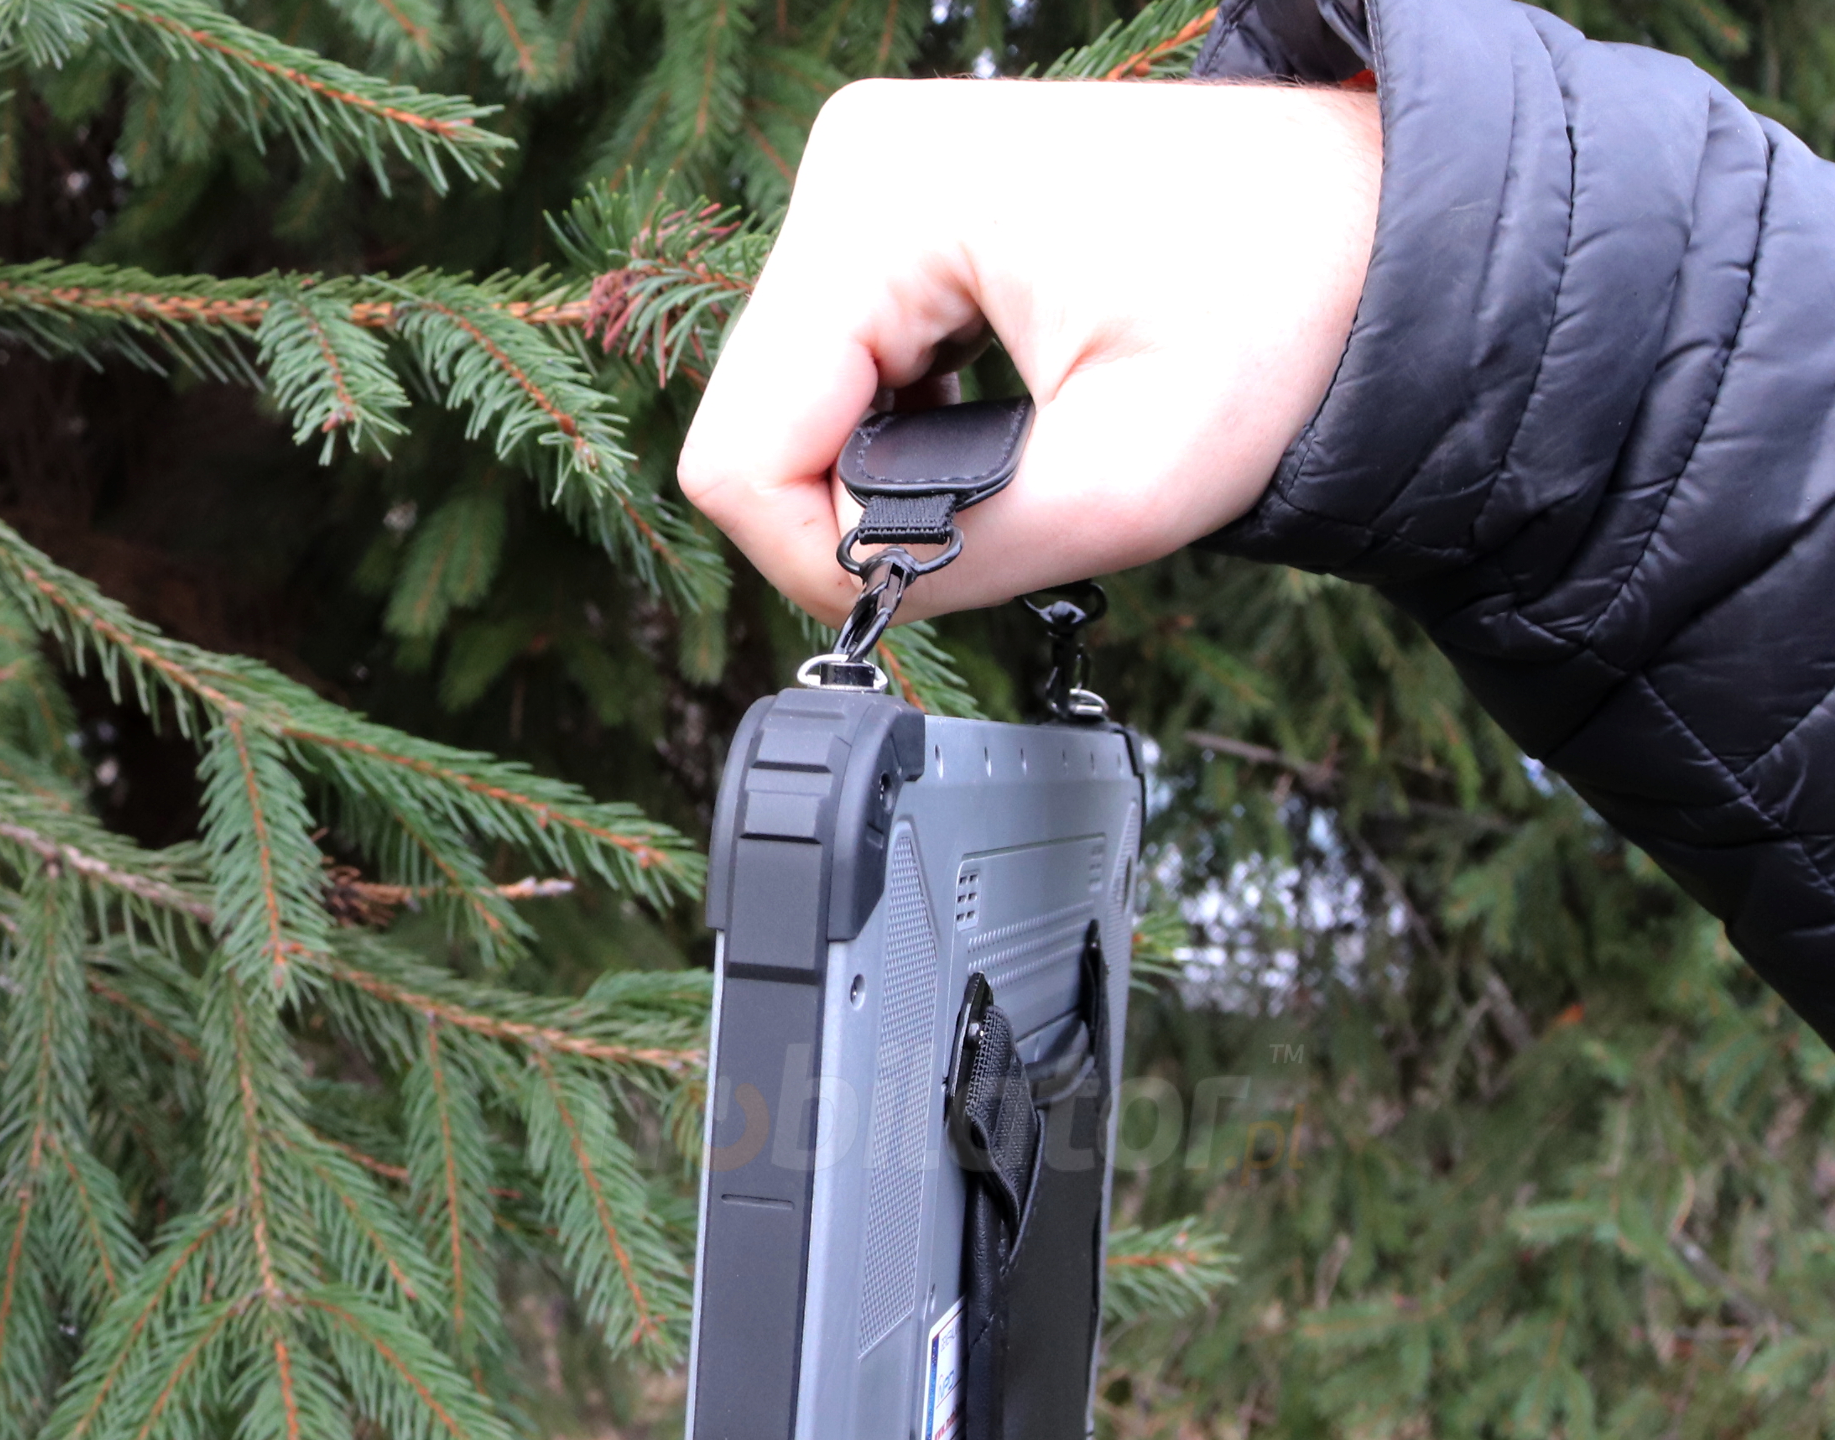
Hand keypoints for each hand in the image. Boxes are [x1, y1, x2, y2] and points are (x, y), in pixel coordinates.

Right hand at [677, 77, 1381, 628]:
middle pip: (757, 429)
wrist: (1383, 236)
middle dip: (866, 511)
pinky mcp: (902, 223)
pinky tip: (1005, 423)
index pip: (740, 453)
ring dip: (893, 477)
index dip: (819, 560)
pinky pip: (841, 376)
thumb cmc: (1288, 319)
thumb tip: (851, 584)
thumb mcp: (1121, 485)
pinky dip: (910, 435)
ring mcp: (873, 188)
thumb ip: (953, 556)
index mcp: (880, 201)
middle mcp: (852, 169)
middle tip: (1013, 514)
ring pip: (794, 412)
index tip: (936, 581)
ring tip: (1026, 458)